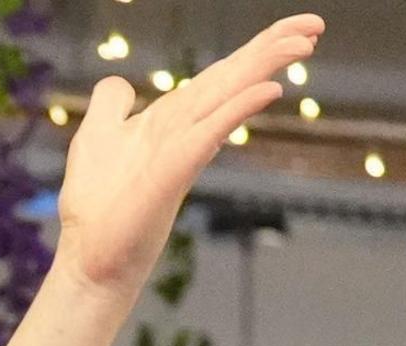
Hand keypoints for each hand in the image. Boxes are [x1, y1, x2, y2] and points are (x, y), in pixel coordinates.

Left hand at [46, 16, 319, 302]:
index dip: (253, 50)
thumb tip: (121, 84)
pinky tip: (269, 90)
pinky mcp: (172, 171)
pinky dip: (238, 110)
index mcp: (173, 119)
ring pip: (228, 96)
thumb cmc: (97, 207)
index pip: (219, 76)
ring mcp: (182, 149)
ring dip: (263, 67)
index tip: (294, 30)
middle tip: (315, 26)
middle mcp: (184, 130)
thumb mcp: (97, 137)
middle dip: (270, 49)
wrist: (90, 260)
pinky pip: (209, 132)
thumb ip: (111, 105)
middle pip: (232, 79)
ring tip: (304, 43)